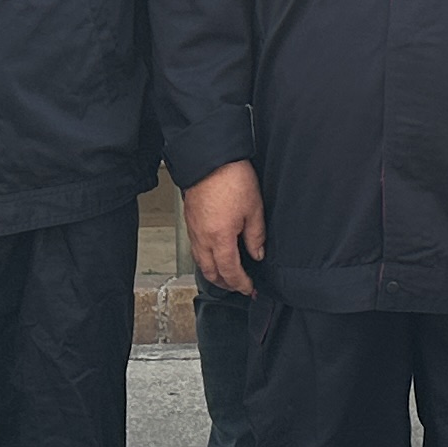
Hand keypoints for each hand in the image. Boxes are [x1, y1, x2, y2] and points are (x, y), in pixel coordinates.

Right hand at [185, 163, 266, 296]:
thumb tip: (257, 254)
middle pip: (211, 272)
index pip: (230, 272)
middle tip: (240, 287)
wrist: (209, 158)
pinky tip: (214, 255)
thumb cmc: (231, 178)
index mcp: (219, 238)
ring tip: (227, 276)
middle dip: (226, 284)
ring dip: (214, 273)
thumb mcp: (254, 209)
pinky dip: (205, 259)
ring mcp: (193, 230)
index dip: (241, 284)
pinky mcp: (190, 221)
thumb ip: (256, 236)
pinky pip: (196, 249)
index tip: (250, 288)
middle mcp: (202, 238)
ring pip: (200, 262)